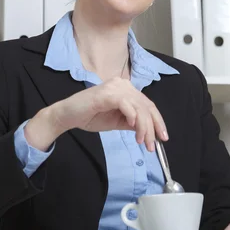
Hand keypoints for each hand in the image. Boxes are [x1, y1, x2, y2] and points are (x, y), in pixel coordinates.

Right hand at [26, 77, 167, 151]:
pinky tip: (134, 127)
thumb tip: (149, 130)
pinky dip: (132, 116)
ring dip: (143, 127)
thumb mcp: (117, 121)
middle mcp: (123, 85)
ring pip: (139, 107)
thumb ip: (132, 123)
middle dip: (152, 127)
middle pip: (146, 106)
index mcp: (126, 89)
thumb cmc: (89, 116)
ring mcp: (115, 87)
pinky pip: (125, 104)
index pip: (148, 104)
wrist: (67, 115)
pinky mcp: (107, 93)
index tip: (162, 137)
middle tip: (152, 145)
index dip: (157, 121)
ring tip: (142, 141)